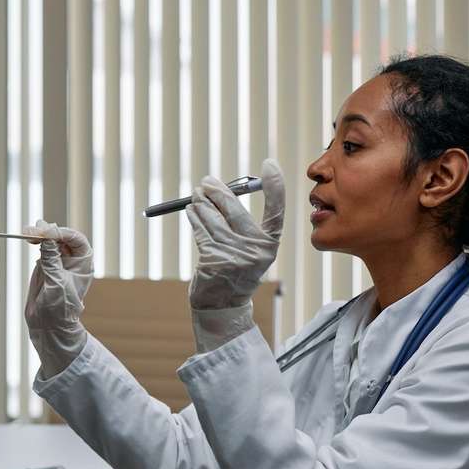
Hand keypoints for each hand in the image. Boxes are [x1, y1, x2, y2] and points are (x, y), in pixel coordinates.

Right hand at [22, 220, 94, 378]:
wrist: (49, 325)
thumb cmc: (60, 307)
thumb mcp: (56, 281)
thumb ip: (52, 258)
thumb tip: (48, 235)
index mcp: (83, 262)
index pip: (75, 239)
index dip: (61, 233)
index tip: (46, 233)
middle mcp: (72, 259)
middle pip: (61, 236)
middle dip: (47, 231)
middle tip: (31, 230)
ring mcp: (59, 261)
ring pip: (51, 240)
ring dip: (39, 234)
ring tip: (27, 231)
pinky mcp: (46, 265)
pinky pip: (42, 248)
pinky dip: (36, 241)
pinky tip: (29, 237)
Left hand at [186, 159, 284, 309]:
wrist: (223, 303)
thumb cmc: (235, 267)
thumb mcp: (249, 249)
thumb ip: (242, 223)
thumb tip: (223, 189)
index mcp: (269, 245)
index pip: (276, 211)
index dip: (275, 187)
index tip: (270, 165)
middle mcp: (255, 250)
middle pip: (234, 209)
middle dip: (218, 191)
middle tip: (207, 182)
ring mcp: (233, 255)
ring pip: (212, 218)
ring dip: (201, 202)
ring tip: (196, 195)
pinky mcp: (213, 259)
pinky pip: (201, 229)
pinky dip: (195, 217)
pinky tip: (192, 210)